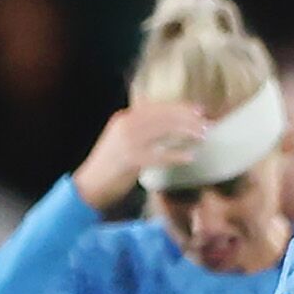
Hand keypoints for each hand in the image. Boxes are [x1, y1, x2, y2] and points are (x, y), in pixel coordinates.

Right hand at [69, 101, 210, 212]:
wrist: (87, 187)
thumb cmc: (108, 167)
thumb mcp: (121, 141)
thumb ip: (139, 131)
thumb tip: (167, 126)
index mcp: (123, 118)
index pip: (156, 107)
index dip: (179, 107)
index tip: (198, 109)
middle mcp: (125, 126)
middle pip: (162, 116)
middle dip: (187, 118)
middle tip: (206, 122)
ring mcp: (126, 142)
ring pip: (163, 131)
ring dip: (186, 132)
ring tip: (203, 135)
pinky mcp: (130, 160)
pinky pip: (159, 156)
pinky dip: (176, 156)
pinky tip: (190, 157)